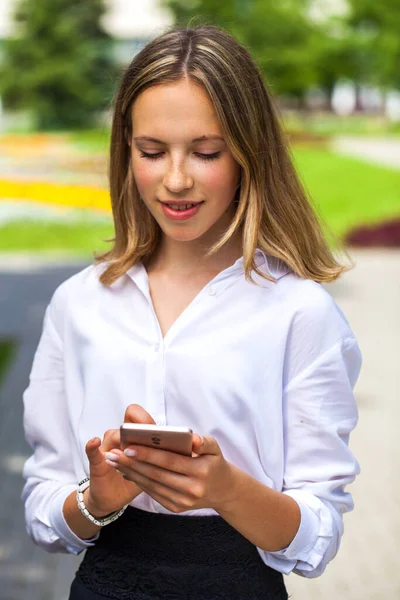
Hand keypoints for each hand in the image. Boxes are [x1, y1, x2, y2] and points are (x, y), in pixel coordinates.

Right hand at [84, 404, 156, 516]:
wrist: (114, 497)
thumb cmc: (139, 477)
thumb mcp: (153, 467)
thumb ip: (163, 456)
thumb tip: (184, 449)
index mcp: (136, 435)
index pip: (138, 416)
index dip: (146, 419)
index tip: (159, 431)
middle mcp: (121, 437)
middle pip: (127, 422)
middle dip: (137, 428)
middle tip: (145, 436)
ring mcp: (108, 447)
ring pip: (113, 435)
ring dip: (121, 441)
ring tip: (128, 449)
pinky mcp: (96, 461)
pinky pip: (92, 451)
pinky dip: (92, 446)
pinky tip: (94, 442)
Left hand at [104, 434, 237, 513]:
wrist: (222, 490)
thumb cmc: (214, 463)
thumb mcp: (214, 448)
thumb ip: (204, 442)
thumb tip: (192, 439)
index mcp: (200, 471)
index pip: (169, 461)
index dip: (148, 455)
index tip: (128, 447)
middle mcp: (191, 489)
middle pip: (156, 474)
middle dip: (132, 464)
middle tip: (112, 454)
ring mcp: (182, 501)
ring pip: (151, 485)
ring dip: (130, 473)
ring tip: (114, 461)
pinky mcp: (175, 508)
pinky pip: (153, 493)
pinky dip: (138, 482)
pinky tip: (126, 472)